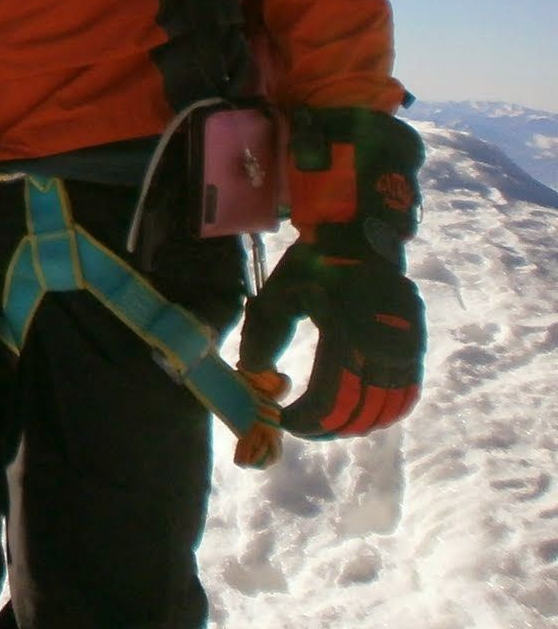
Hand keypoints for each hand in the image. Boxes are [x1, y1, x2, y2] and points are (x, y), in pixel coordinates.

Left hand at [238, 225, 423, 436]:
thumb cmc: (312, 267)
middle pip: (358, 412)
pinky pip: (407, 395)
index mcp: (343, 333)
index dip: (306, 419)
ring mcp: (405, 349)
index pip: (329, 398)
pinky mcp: (416, 347)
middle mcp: (380, 347)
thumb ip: (262, 336)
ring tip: (327, 424)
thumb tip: (253, 375)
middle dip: (327, 428)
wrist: (359, 240)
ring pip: (386, 410)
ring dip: (355, 425)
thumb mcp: (276, 295)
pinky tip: (360, 413)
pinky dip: (385, 412)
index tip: (285, 420)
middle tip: (303, 427)